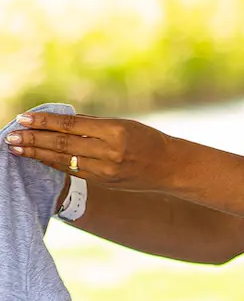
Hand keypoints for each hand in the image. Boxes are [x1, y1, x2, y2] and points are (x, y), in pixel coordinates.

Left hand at [5, 112, 175, 191]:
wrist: (170, 167)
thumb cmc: (148, 140)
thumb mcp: (124, 125)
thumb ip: (93, 125)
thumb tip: (60, 121)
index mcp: (115, 131)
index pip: (71, 125)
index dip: (45, 122)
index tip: (24, 118)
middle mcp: (109, 152)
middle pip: (63, 144)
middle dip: (34, 140)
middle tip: (11, 136)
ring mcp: (105, 170)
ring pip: (63, 160)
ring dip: (38, 154)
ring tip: (17, 149)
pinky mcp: (103, 182)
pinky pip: (73, 171)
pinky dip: (54, 164)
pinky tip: (40, 159)